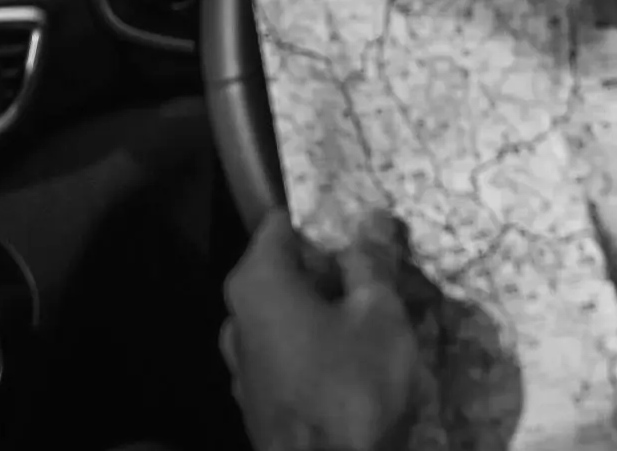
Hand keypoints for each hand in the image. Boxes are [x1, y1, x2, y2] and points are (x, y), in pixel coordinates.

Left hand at [221, 209, 418, 450]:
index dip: (326, 220)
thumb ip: (371, 261)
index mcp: (256, 281)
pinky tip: (350, 363)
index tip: (364, 230)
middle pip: (286, 271)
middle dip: (333, 271)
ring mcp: (241, 361)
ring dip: (326, 313)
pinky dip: (314, 348)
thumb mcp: (378, 314)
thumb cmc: (350, 385)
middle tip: (380, 280)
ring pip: (288, 315)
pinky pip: (286, 353)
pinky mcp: (255, 397)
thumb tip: (370, 218)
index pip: (283, 224)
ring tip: (372, 324)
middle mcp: (236, 314)